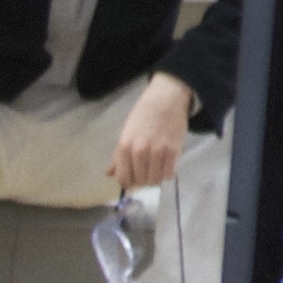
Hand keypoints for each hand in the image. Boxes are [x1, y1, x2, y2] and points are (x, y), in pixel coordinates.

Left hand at [110, 73, 194, 192]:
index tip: (133, 179)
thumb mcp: (126, 134)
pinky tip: (165, 166)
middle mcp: (139, 151)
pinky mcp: (173, 151)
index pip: (124, 177)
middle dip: (142, 181)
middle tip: (146, 173)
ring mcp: (157, 152)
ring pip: (155, 180)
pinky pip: (169, 174)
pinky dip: (167, 174)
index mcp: (124, 147)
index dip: (128, 182)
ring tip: (156, 169)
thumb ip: (118, 156)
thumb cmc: (143, 116)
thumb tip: (109, 174)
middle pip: (140, 181)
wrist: (165, 100)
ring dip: (155, 178)